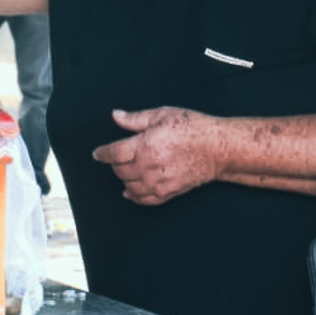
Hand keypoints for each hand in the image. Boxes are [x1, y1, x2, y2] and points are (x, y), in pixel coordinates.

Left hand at [91, 107, 221, 204]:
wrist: (217, 148)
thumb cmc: (193, 128)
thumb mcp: (162, 115)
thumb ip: (135, 119)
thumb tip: (116, 116)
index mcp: (144, 146)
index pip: (113, 154)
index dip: (102, 153)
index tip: (98, 153)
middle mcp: (148, 167)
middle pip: (120, 171)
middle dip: (116, 163)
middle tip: (119, 156)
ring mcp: (157, 182)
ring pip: (129, 186)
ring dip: (124, 178)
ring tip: (127, 170)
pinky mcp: (168, 192)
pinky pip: (144, 200)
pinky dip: (134, 196)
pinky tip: (130, 191)